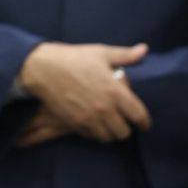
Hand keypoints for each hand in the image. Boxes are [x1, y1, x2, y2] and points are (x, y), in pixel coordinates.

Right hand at [19, 42, 151, 142]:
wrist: (42, 68)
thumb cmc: (73, 58)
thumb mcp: (101, 53)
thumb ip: (125, 55)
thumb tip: (144, 50)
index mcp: (115, 91)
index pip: (138, 116)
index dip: (144, 122)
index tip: (143, 124)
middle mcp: (104, 108)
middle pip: (124, 132)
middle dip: (126, 127)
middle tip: (122, 121)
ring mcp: (88, 118)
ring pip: (107, 137)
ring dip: (109, 131)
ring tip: (108, 123)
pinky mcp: (74, 123)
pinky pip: (90, 136)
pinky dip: (94, 132)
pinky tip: (93, 122)